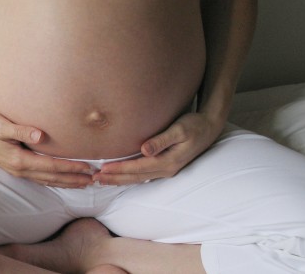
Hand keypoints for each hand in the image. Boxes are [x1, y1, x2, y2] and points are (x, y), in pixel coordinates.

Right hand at [0, 111, 95, 187]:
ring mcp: (17, 170)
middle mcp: (19, 169)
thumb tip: (41, 136)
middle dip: (73, 179)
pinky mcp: (15, 167)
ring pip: (47, 180)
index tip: (88, 167)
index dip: (71, 168)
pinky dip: (54, 180)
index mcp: (19, 160)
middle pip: (52, 177)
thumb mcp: (2, 124)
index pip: (51, 166)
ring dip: (66, 182)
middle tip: (94, 179)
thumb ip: (22, 130)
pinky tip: (62, 180)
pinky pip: (40, 178)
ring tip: (83, 183)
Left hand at [94, 113, 223, 185]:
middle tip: (94, 180)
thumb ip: (162, 139)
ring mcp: (166, 169)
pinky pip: (143, 174)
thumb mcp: (180, 129)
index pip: (137, 168)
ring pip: (138, 178)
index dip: (119, 170)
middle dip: (114, 179)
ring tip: (102, 180)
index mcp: (168, 161)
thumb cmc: (194, 124)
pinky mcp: (165, 165)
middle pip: (135, 177)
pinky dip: (129, 176)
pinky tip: (119, 175)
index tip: (102, 170)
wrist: (210, 127)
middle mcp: (166, 169)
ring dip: (120, 180)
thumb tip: (145, 149)